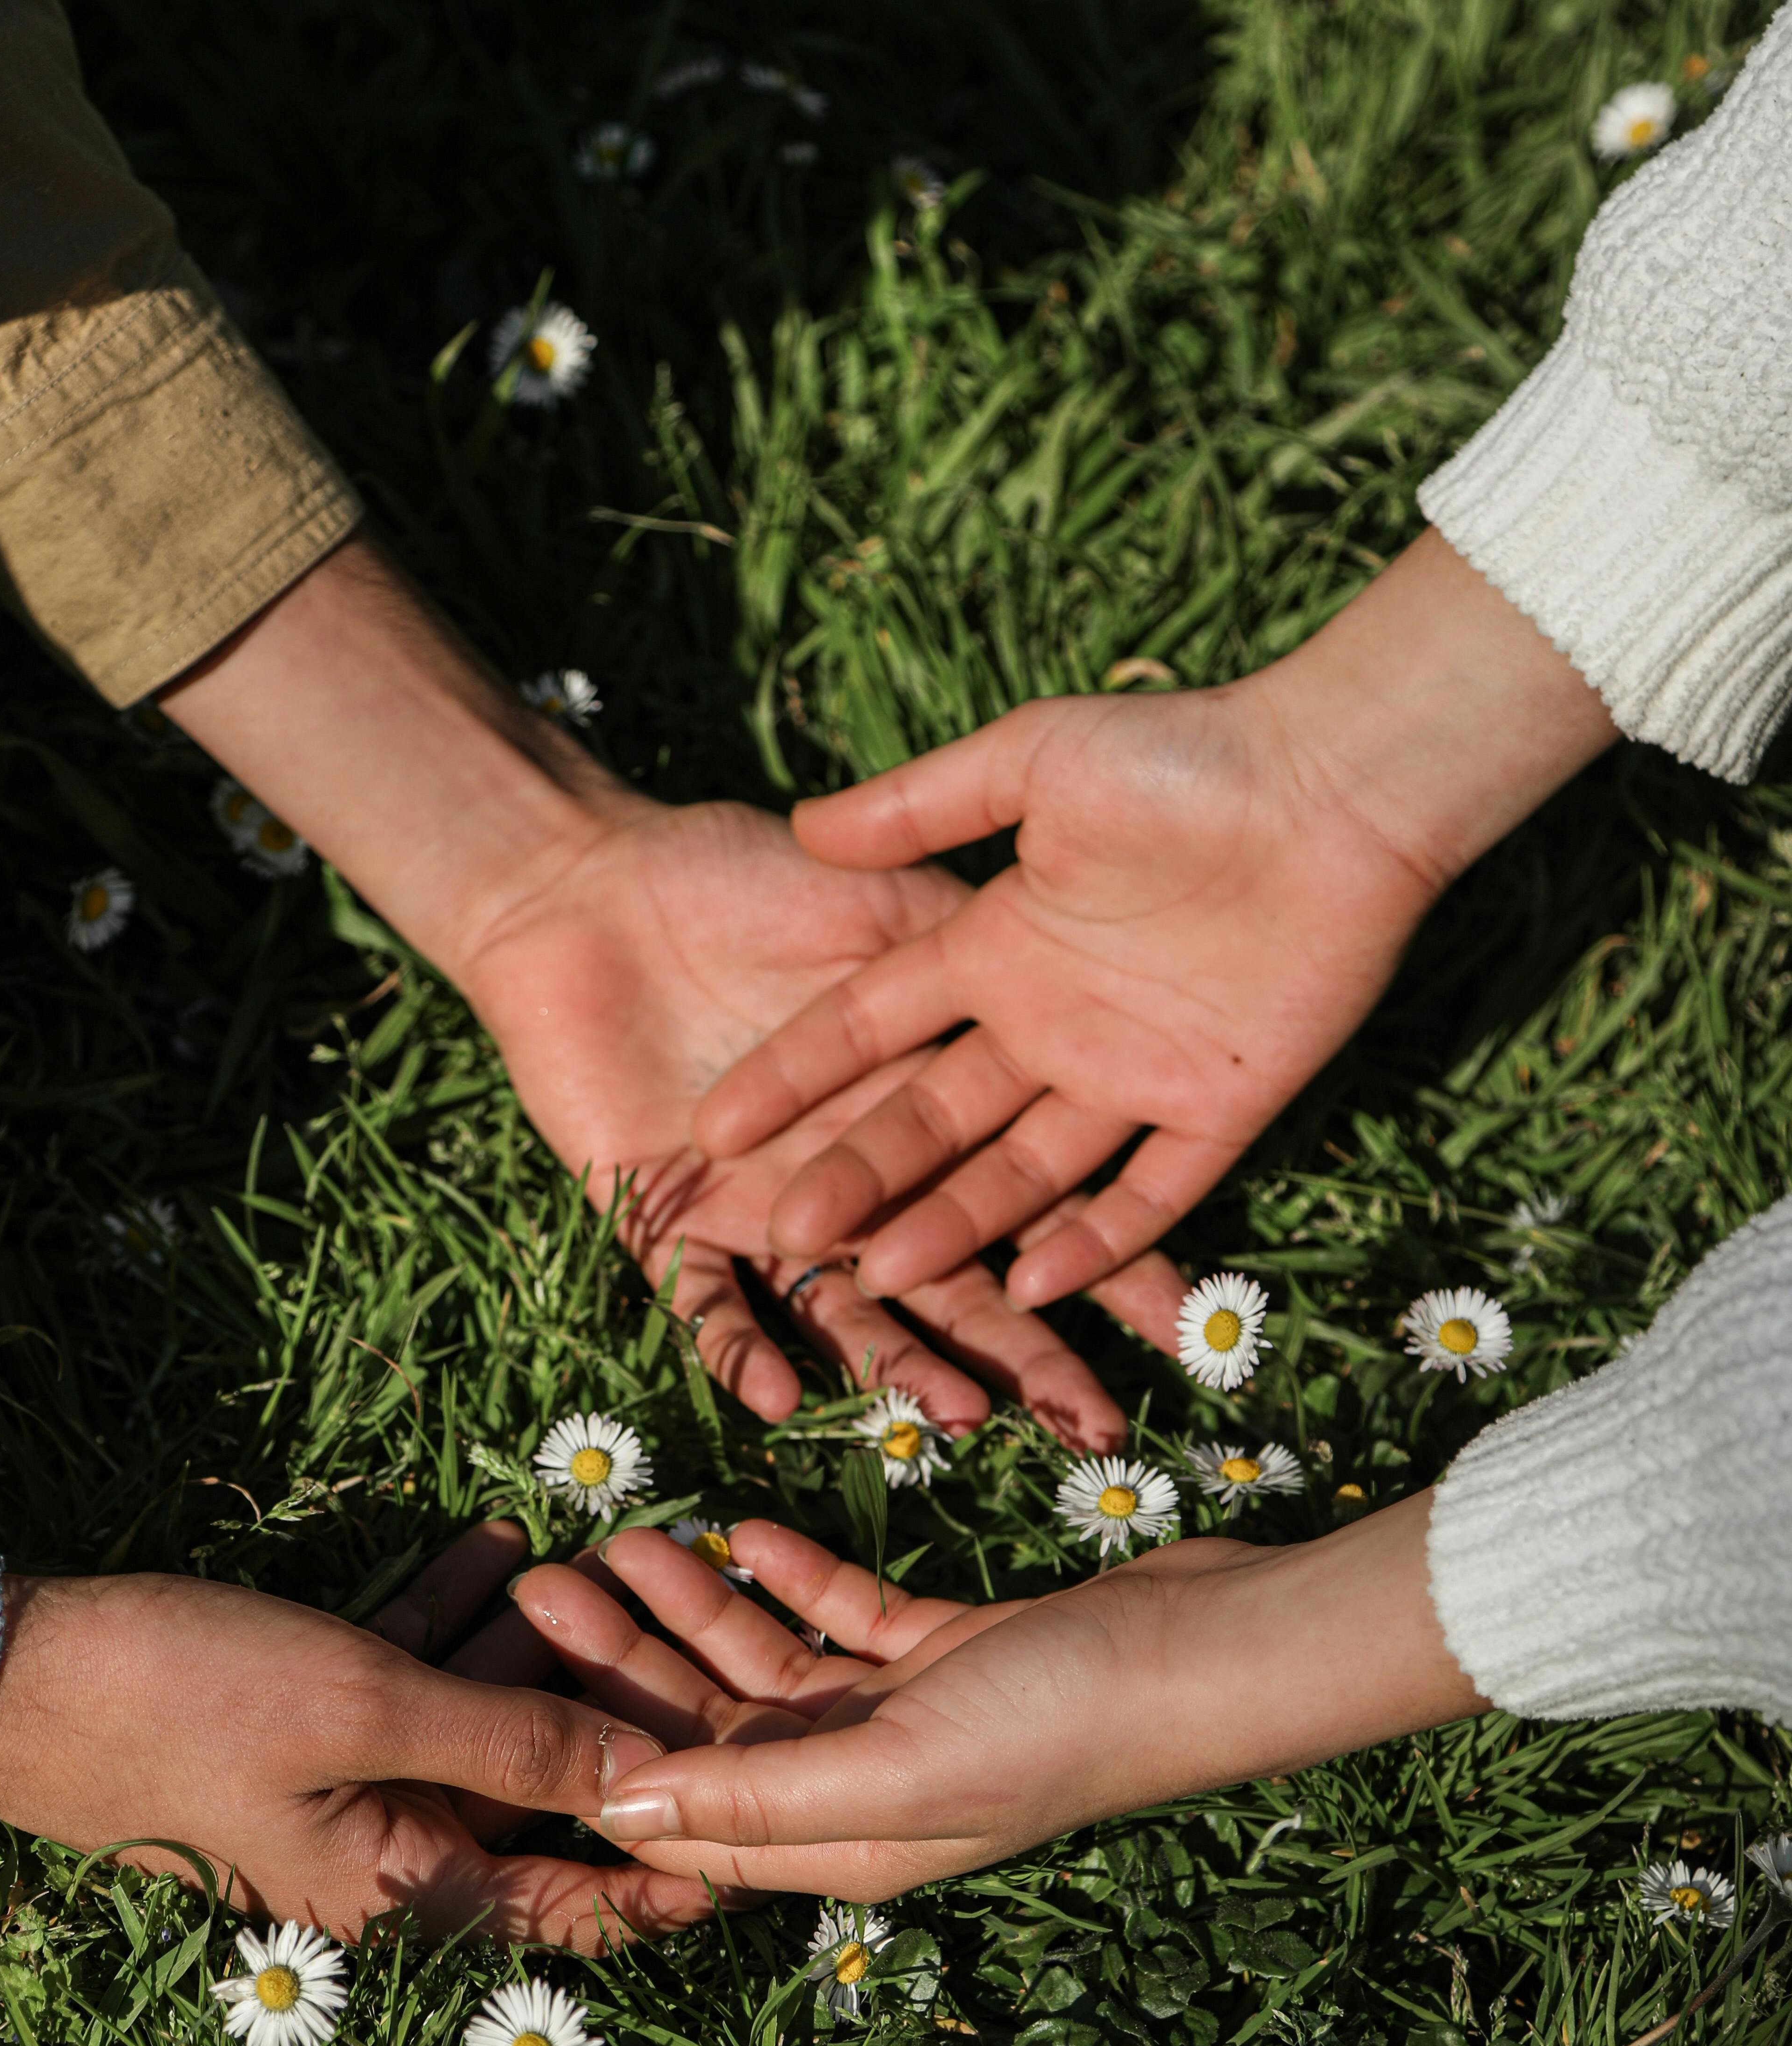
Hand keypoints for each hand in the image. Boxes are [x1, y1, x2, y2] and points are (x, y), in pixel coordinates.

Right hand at [0, 1521, 728, 1949]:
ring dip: (532, 1651)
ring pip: (473, 1727)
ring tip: (604, 1564)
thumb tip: (647, 1783)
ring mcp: (339, 1792)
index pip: (574, 1911)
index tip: (760, 1815)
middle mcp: (381, 1859)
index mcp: (403, 1893)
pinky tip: (502, 1543)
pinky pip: (404, 1679)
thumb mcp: (367, 1709)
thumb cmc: (180, 1698)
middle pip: (535, 1807)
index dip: (672, 1871)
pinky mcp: (297, 1728)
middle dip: (608, 1722)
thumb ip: (511, 1746)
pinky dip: (450, 1619)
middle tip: (692, 1642)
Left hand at [160, 538, 1175, 1452]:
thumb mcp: (880, 900)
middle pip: (955, 1280)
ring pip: (845, 1316)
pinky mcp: (665, 1224)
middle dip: (1025, 1354)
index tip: (1172, 1324)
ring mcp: (764, 1212)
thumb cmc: (735, 874)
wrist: (585, 885)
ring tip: (958, 1424)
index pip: (1027, 1195)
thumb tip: (1076, 979)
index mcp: (918, 1106)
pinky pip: (705, 1308)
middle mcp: (855, 1178)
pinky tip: (783, 1402)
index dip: (1098, 1257)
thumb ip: (964, 947)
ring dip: (901, 1370)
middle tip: (1092, 1424)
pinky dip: (739, 1352)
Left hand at [514, 1498, 1480, 1901]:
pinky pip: (841, 1620)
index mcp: (837, 1843)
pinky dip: (791, 1578)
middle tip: (542, 1584)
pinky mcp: (947, 1655)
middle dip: (623, 1665)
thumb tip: (611, 1812)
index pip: (678, 1825)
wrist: (1211, 1652)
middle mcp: (861, 1791)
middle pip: (708, 1733)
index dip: (590, 1773)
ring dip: (695, 1609)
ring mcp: (906, 1721)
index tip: (508, 1705)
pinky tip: (743, 1529)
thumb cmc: (1062, 1722)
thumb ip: (750, 1792)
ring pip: (765, 1669)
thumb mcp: (892, 1767)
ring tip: (625, 1538)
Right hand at [692, 531, 1618, 1309]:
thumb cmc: (1185, 755)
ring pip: (1024, 1173)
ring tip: (880, 1280)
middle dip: (858, 1175)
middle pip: (933, 1118)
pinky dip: (1096, 1242)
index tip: (714, 1124)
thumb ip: (923, 803)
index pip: (871, 1025)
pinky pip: (1147, 1194)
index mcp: (996, 947)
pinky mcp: (1217, 1108)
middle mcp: (1050, 1025)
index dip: (795, 1073)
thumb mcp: (1034, 758)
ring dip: (956, 1227)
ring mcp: (1130, 1074)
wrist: (1337, 784)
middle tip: (783, 1229)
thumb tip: (807, 828)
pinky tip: (1028, 1284)